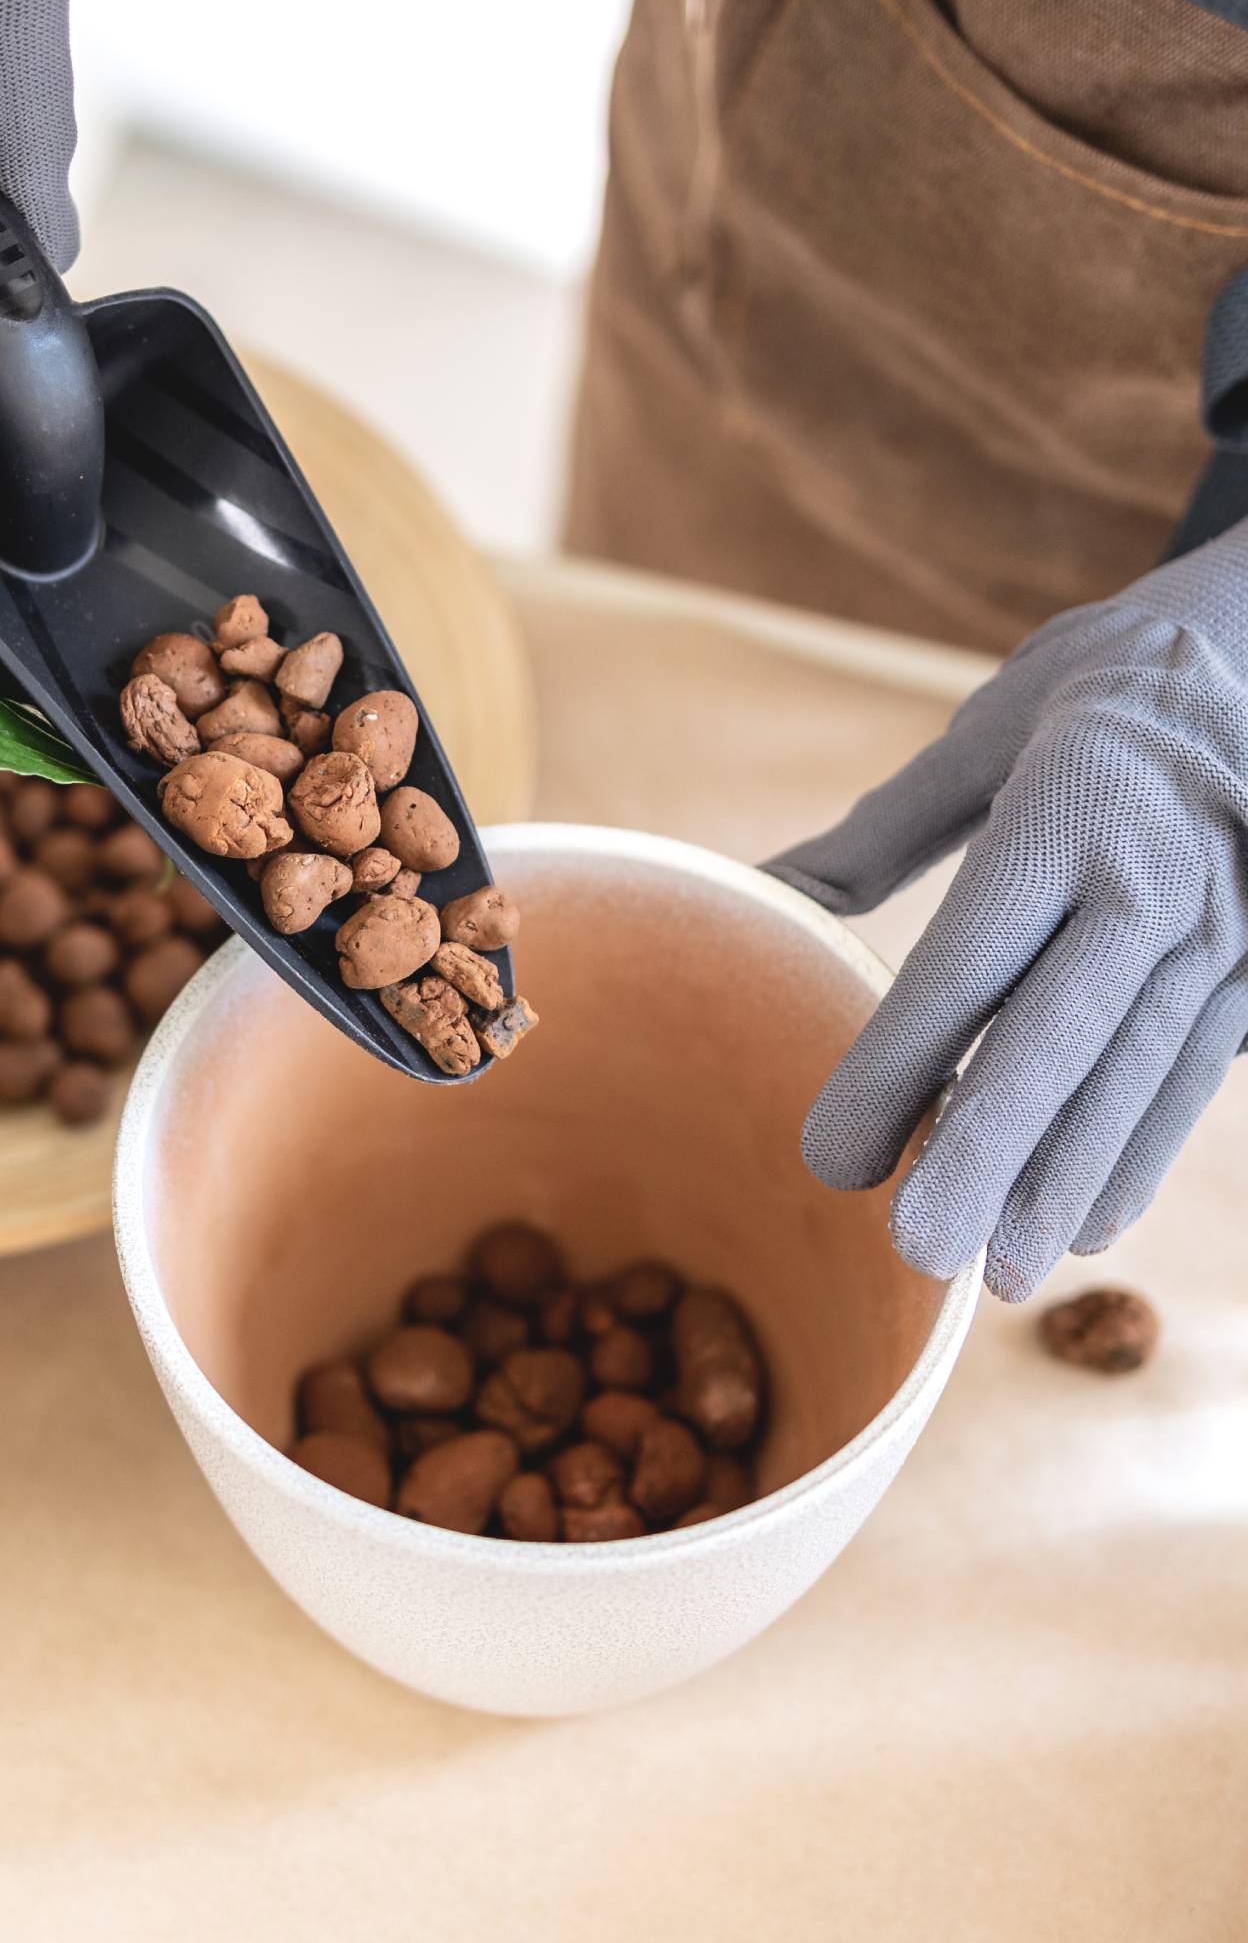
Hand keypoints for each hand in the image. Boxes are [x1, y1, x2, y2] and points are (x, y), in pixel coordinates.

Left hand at [766, 527, 1247, 1299]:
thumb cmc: (1092, 693)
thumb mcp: (982, 735)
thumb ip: (878, 836)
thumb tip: (763, 897)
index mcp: (1063, 815)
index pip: (966, 966)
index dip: (895, 1070)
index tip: (831, 1156)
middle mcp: (1152, 881)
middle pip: (1058, 1040)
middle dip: (988, 1154)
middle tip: (923, 1250)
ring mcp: (1223, 930)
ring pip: (1135, 1077)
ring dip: (1066, 1180)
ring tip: (1004, 1271)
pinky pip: (1193, 1075)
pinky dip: (1138, 1153)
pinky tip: (1087, 1221)